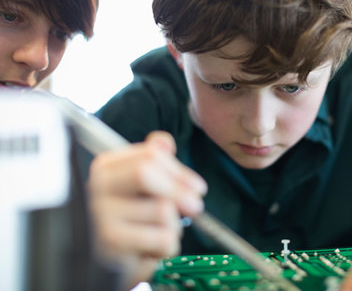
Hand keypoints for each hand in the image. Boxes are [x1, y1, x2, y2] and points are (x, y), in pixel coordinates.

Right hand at [87, 131, 206, 289]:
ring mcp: (100, 218)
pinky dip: (167, 249)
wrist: (104, 267)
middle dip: (179, 190)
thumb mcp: (138, 189)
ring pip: (161, 210)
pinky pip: (162, 239)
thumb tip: (164, 142)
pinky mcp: (111, 247)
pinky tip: (152, 251)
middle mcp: (97, 189)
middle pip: (147, 173)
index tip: (197, 187)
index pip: (148, 155)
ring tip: (158, 235)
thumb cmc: (127, 223)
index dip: (179, 171)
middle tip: (195, 207)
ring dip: (173, 227)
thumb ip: (152, 161)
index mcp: (105, 168)